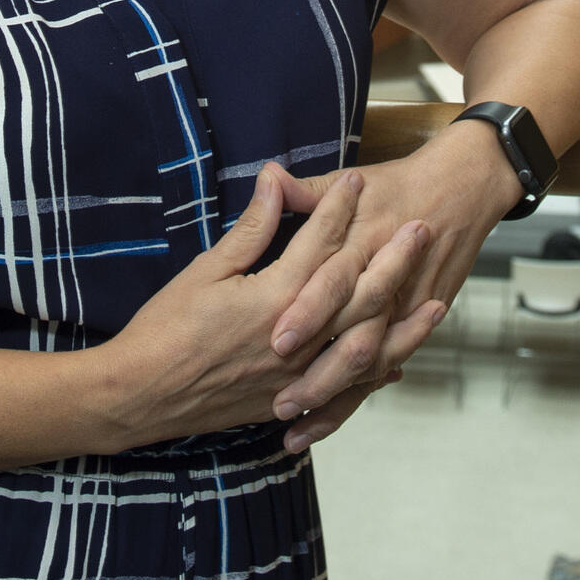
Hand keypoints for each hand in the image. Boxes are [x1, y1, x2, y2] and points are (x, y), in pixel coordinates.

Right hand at [97, 164, 434, 450]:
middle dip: (394, 257)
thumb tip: (275, 179)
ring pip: (366, 346)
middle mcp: (297, 337)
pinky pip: (346, 389)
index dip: (340, 207)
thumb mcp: (207, 270)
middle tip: (422, 227)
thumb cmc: (166, 329)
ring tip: (437, 302)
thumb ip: (252, 228)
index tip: (359, 180)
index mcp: (275, 297)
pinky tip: (395, 362)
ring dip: (404, 323)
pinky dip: (374, 373)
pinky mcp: (290, 400)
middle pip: (360, 292)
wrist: (141, 395)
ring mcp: (298, 374)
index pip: (321, 242)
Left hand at [269, 123, 522, 409]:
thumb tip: (269, 177)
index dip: (309, 312)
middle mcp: (388, 285)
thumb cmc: (400, 184)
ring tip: (295, 430)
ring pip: (370, 366)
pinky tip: (322, 424)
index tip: (277, 340)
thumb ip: (308, 190)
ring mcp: (406, 309)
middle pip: (355, 339)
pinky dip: (354, 398)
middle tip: (279, 403)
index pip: (334, 283)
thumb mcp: (352, 180)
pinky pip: (383, 369)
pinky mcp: (414, 324)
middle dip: (317, 376)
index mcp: (365, 245)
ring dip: (333, 400)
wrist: (464, 188)